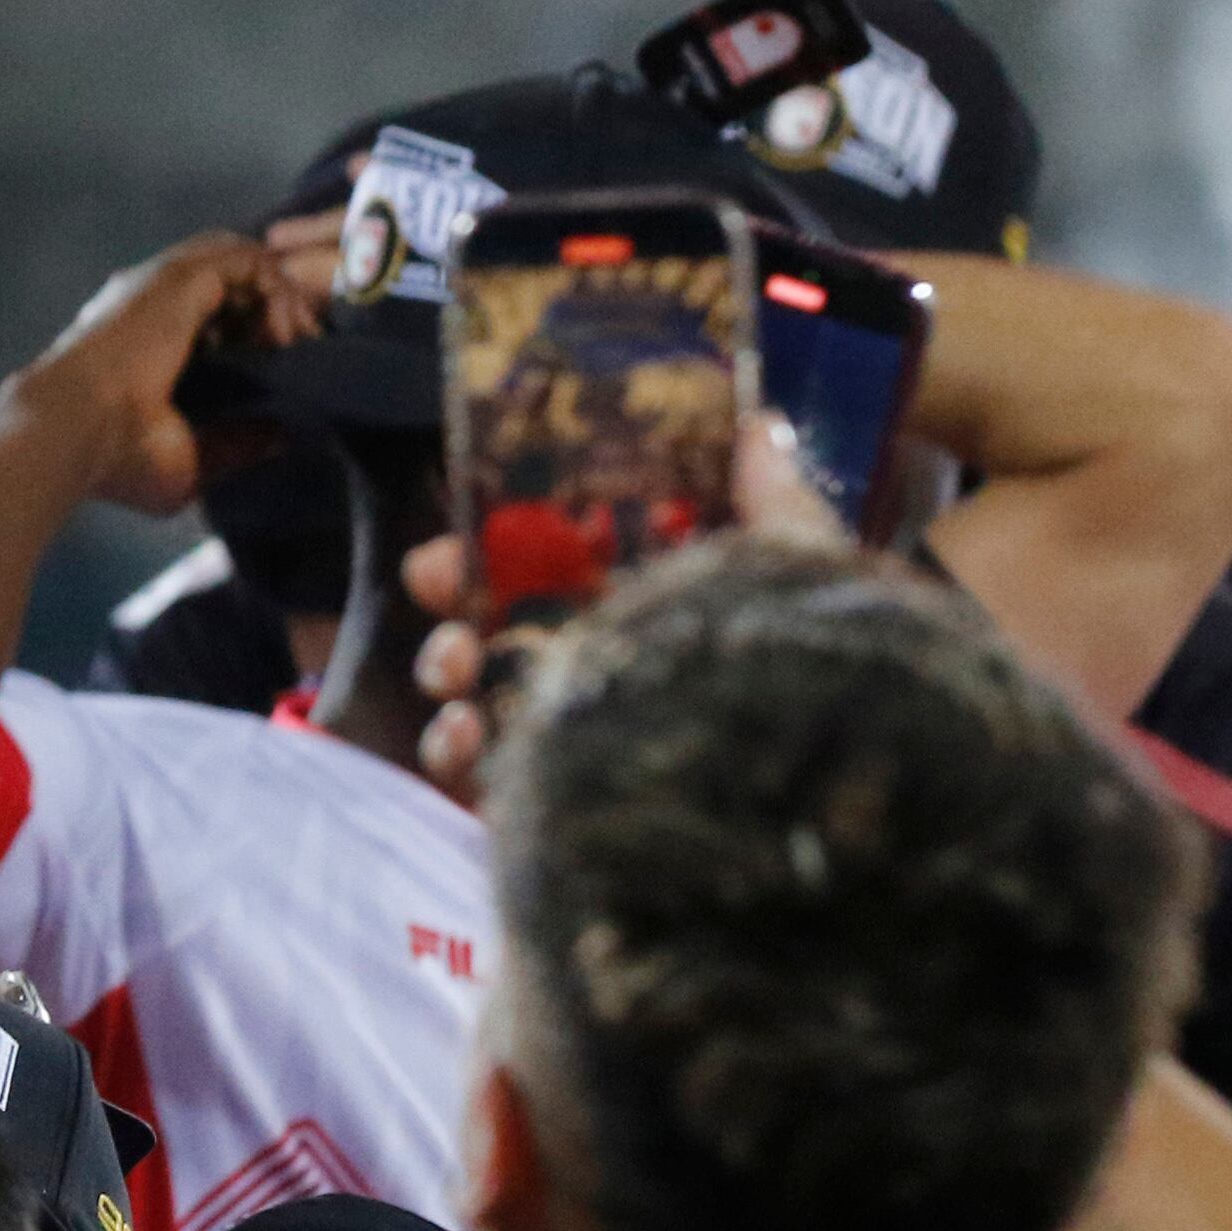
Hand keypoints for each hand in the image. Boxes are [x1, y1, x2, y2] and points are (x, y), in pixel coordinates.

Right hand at [23, 234, 311, 513]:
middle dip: (270, 309)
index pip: (208, 317)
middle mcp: (152, 303)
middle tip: (297, 353)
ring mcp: (165, 283)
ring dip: (279, 297)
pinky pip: (252, 262)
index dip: (250, 335)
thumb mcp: (189, 462)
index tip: (279, 374)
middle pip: (228, 282)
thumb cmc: (119, 455)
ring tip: (296, 342)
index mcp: (144, 341)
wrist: (76, 429)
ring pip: (243, 264)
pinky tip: (284, 334)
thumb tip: (282, 436)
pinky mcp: (184, 275)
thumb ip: (236, 444)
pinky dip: (279, 290)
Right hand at [406, 414, 840, 801]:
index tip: (453, 539)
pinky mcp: (552, 806)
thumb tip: (762, 424)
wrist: (786, 791)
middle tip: (439, 585)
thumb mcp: (792, 567)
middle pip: (500, 627)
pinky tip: (465, 736)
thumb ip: (775, 500)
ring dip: (446, 670)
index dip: (492, 547)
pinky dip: (452, 752)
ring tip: (454, 670)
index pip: (554, 570)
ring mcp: (572, 741)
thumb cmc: (787, 662)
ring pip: (475, 698)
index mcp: (646, 615)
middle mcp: (605, 674)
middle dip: (453, 601)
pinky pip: (477, 778)